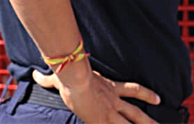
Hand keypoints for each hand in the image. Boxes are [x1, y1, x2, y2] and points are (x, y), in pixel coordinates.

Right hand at [32, 61, 160, 123]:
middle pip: (136, 112)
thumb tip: (36, 75)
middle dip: (148, 121)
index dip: (147, 94)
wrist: (76, 78)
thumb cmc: (69, 75)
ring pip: (132, 122)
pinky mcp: (103, 120)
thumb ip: (49, 79)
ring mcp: (110, 112)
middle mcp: (114, 101)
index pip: (133, 90)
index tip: (158, 98)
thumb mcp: (61, 78)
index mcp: (110, 88)